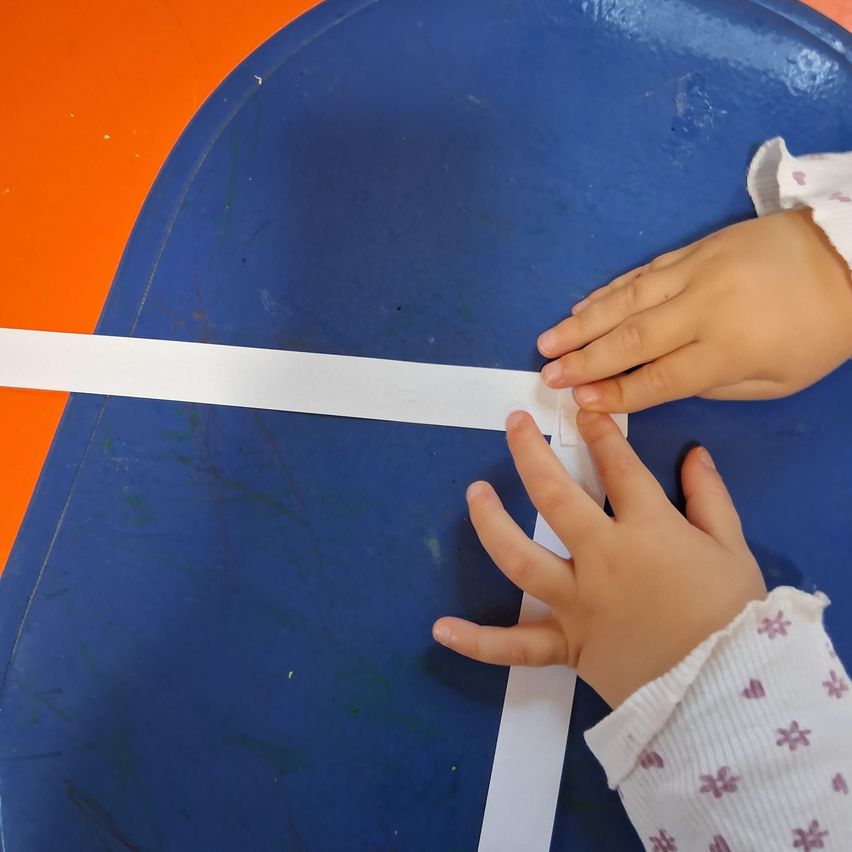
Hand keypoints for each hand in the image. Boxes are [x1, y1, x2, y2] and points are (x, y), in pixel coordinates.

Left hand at [432, 411, 766, 707]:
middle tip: (513, 424)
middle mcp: (602, 559)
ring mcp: (577, 603)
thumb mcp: (732, 549)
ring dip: (491, 524)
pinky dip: (477, 642)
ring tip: (474, 493)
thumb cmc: (732, 618)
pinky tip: (440, 628)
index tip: (583, 411)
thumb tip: (694, 452)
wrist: (726, 695)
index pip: (619, 468)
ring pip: (520, 558)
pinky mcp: (566, 645)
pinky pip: (516, 646)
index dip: (600, 434)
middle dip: (530, 454)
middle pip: (555, 496)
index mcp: (648, 531)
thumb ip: (709, 497)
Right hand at [536, 209, 851, 412]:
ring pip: (627, 300)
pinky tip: (583, 305)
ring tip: (549, 340)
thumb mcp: (778, 379)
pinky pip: (642, 272)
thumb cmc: (819, 332)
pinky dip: (608, 290)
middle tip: (546, 373)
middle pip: (631, 338)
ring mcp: (696, 272)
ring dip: (583, 322)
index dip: (615, 393)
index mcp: (727, 349)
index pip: (657, 378)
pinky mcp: (695, 249)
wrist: (850, 257)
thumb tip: (663, 380)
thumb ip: (715, 385)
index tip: (578, 402)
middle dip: (584, 359)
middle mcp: (703, 309)